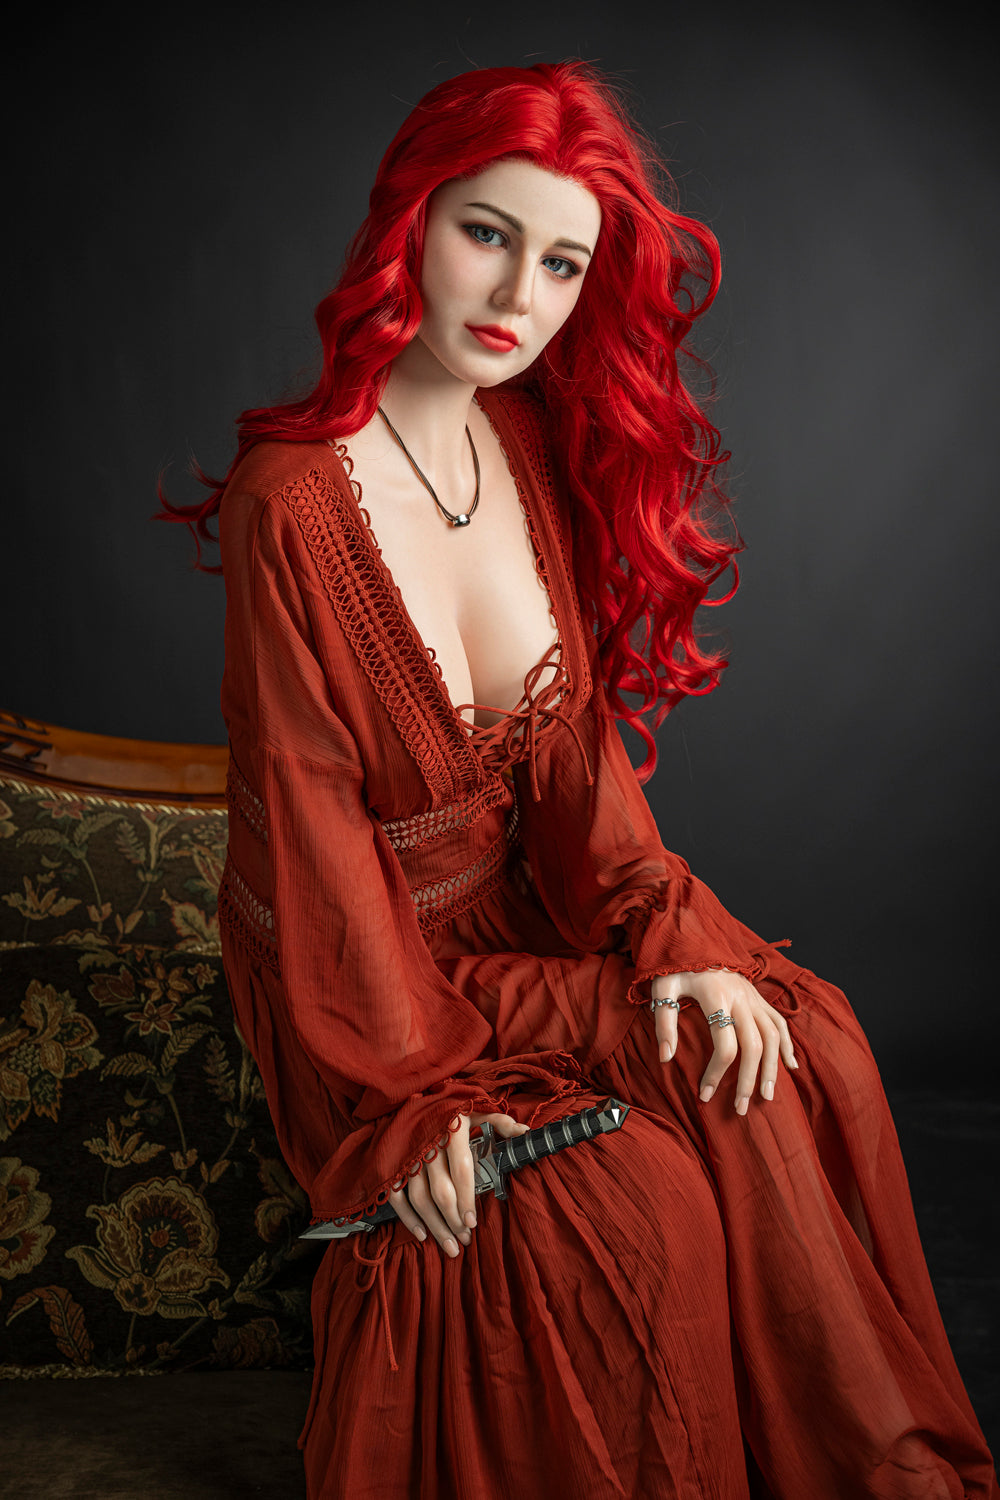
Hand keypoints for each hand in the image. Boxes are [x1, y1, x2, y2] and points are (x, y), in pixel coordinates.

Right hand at [388, 1111, 527, 1254]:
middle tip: (464, 1240)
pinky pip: (396, 1195)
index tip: (473, 1223)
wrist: (411, 1093)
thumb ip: (499, 1121)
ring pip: (418, 1198)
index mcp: (451, 1129)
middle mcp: (427, 1143)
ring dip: (434, 1225)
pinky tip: (421, 1234)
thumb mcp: (475, 1107)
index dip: (467, 1198)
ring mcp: (407, 1154)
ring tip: (450, 1245)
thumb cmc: (449, 1105)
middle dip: (453, 1220)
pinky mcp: (392, 1162)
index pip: (461, 1169)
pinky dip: (407, 1217)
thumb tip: (525, 1132)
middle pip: (440, 1191)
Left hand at [651, 970, 797, 1115]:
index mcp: (716, 995)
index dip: (716, 1073)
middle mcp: (741, 997)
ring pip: (773, 1036)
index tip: (704, 1095)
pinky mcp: (759, 997)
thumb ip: (664, 1022)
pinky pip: (780, 1022)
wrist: (696, 934)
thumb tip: (666, 1058)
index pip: (724, 1044)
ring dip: (772, 1068)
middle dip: (749, 1080)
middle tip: (741, 1109)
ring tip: (768, 1097)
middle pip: (754, 1045)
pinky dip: (788, 1045)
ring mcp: (754, 997)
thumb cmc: (675, 965)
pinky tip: (791, 1066)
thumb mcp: (662, 987)